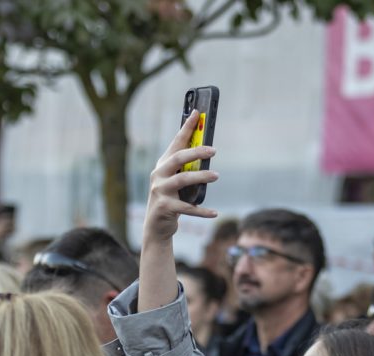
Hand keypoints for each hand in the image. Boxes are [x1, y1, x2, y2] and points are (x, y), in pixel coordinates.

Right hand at [143, 110, 218, 246]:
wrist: (156, 225)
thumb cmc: (171, 198)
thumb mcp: (177, 180)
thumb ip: (187, 168)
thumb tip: (207, 151)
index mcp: (163, 164)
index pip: (176, 142)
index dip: (186, 127)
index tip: (196, 113)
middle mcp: (159, 174)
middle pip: (178, 158)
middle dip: (196, 152)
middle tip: (213, 150)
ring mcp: (160, 190)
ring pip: (182, 180)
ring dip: (201, 177)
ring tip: (216, 175)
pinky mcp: (165, 207)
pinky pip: (187, 208)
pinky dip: (202, 211)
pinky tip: (214, 213)